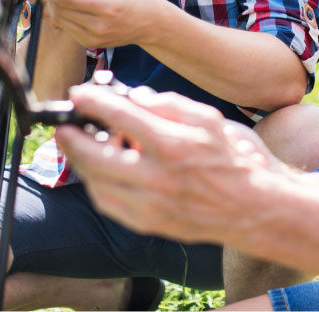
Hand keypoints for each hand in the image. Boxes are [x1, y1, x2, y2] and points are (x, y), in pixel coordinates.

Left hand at [41, 0, 156, 47]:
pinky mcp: (88, 43)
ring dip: (55, 2)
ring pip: (58, 18)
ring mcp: (92, 38)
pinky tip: (73, 4)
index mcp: (105, 6)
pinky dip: (63, 13)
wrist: (149, 22)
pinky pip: (65, 26)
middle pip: (57, 7)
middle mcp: (97, 26)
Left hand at [54, 85, 279, 244]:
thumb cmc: (236, 159)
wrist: (254, 208)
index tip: (78, 94)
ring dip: (81, 164)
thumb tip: (136, 97)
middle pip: (95, 156)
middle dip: (72, 139)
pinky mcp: (149, 224)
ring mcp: (150, 205)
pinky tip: (100, 173)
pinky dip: (97, 186)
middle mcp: (157, 178)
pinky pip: (109, 204)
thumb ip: (170, 105)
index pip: (119, 117)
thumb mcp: (209, 118)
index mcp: (172, 144)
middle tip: (63, 126)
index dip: (93, 102)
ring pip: (97, 184)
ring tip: (80, 148)